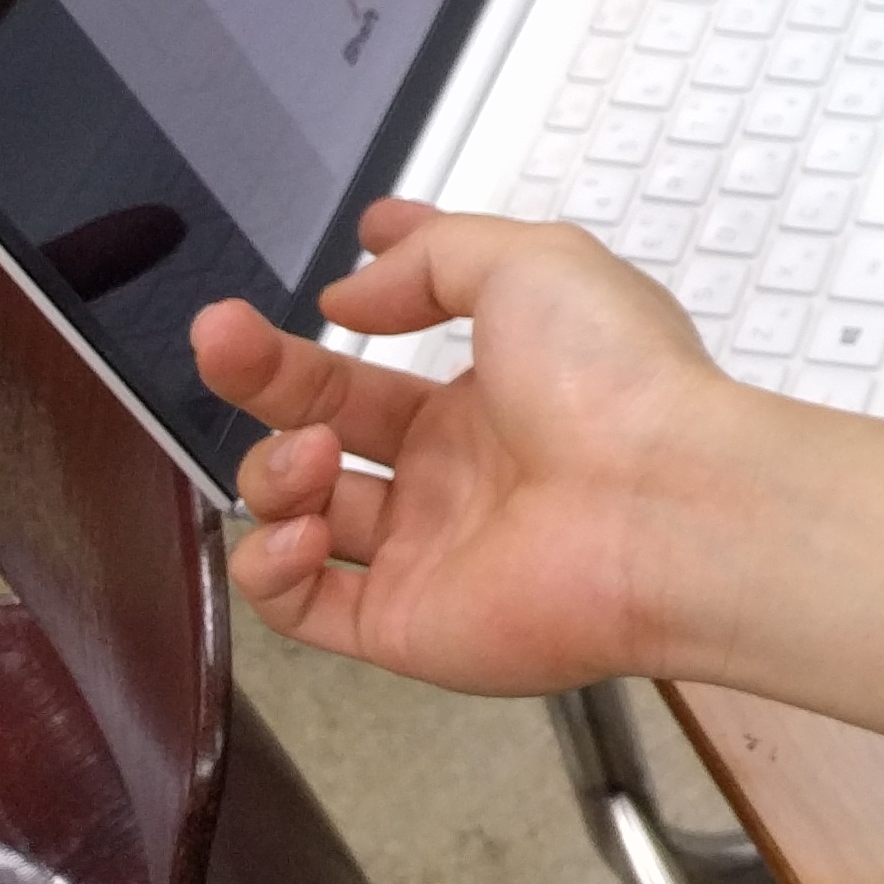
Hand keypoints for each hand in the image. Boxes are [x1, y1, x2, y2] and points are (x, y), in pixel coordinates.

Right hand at [194, 200, 739, 692]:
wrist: (665, 507)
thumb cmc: (615, 377)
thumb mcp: (532, 262)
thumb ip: (435, 259)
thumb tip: (353, 290)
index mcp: (498, 384)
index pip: (402, 346)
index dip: (361, 304)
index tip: (328, 272)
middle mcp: (460, 467)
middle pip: (331, 419)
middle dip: (266, 376)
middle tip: (218, 334)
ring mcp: (431, 548)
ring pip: (305, 510)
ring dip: (275, 470)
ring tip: (311, 452)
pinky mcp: (406, 624)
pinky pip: (302, 607)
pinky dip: (267, 568)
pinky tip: (293, 528)